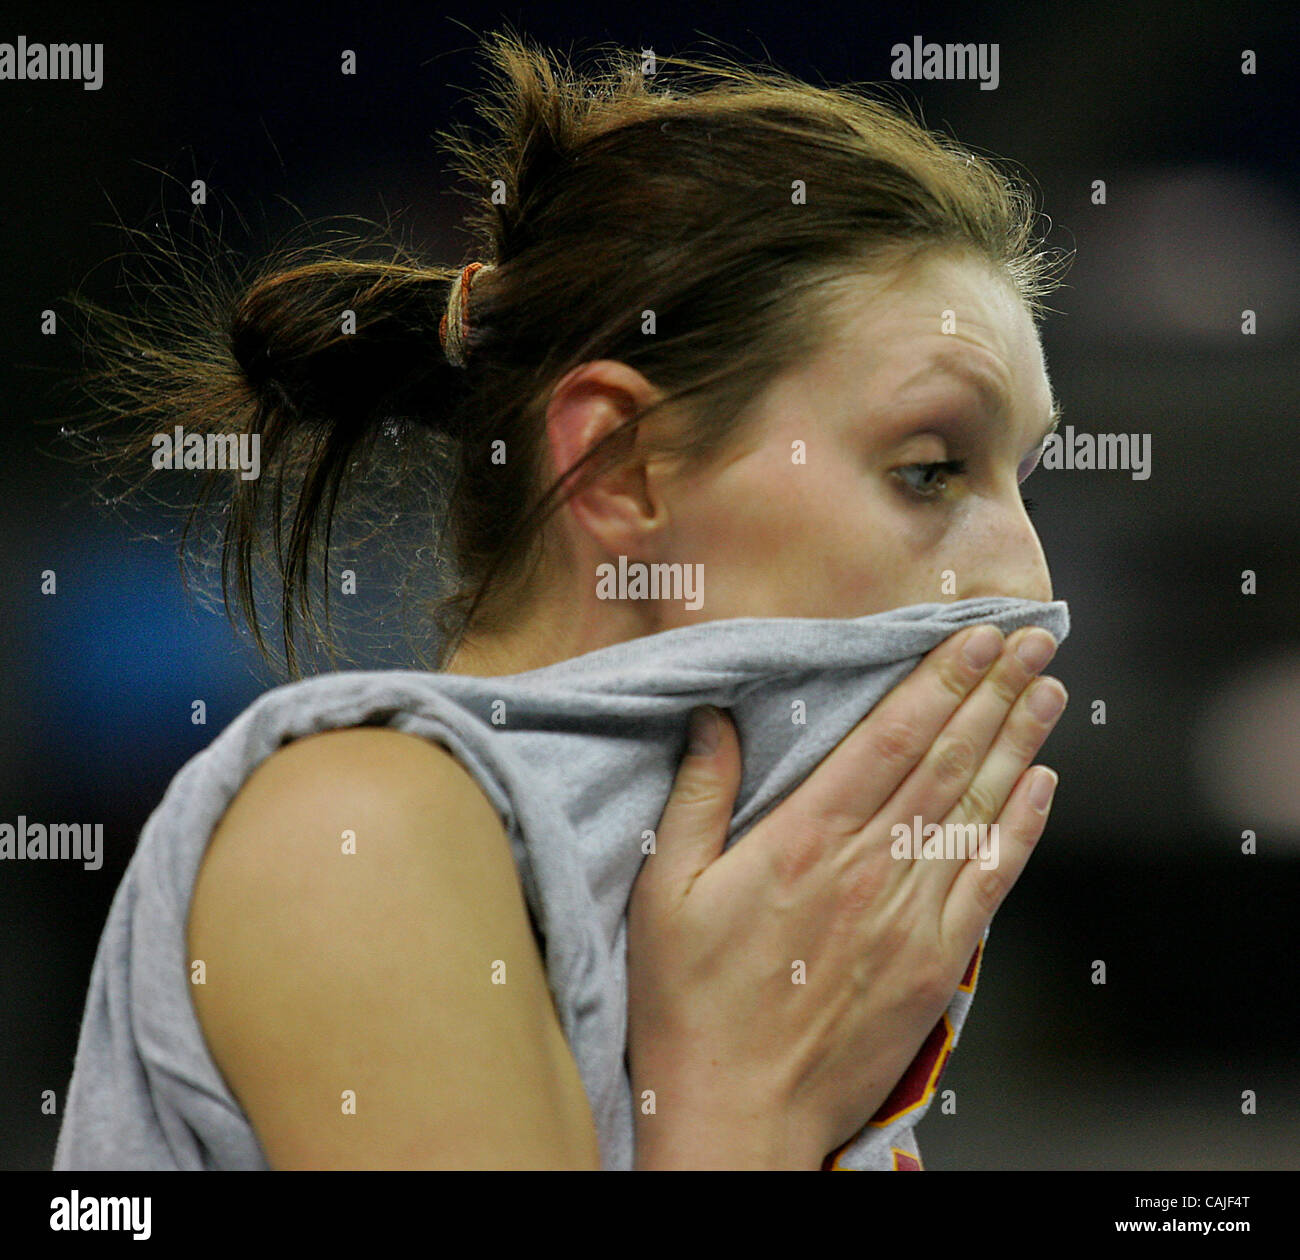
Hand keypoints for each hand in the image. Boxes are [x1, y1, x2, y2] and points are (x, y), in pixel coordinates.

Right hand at [626, 624, 1065, 1168]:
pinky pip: (990, 882)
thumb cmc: (690, 1000)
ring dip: (1018, 744)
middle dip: (993, 693)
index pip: (889, 740)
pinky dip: (1021, 830)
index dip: (938, 682)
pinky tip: (1043, 786)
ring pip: (977, 811)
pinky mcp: (934, 963)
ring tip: (1048, 691)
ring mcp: (910, 916)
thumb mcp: (666, 891)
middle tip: (1032, 640)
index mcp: (804, 841)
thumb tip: (714, 717)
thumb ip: (698, 797)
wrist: (737, 1109)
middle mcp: (869, 867)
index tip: (974, 637)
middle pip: (947, 762)